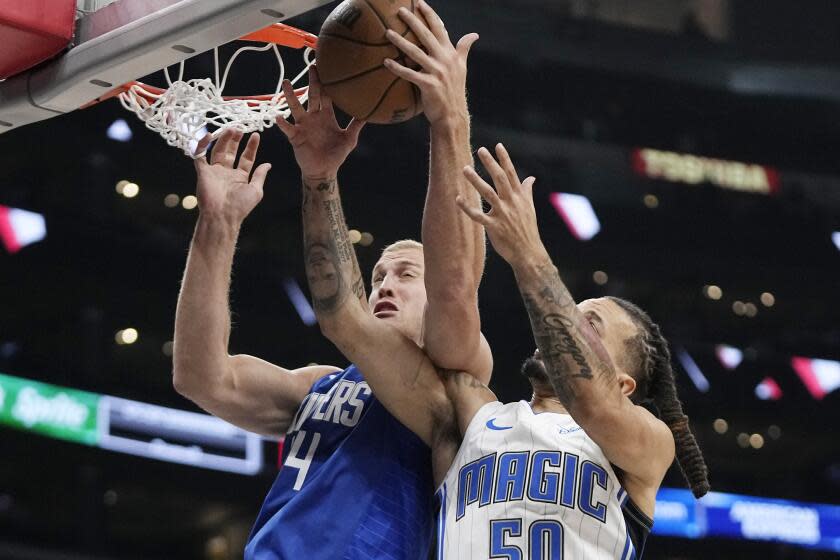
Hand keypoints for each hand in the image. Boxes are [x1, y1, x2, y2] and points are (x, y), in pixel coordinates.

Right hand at [193, 130, 271, 225]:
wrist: (222, 215)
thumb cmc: (240, 206)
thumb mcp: (256, 190)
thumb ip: (260, 175)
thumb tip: (268, 164)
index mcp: (240, 177)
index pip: (246, 158)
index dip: (251, 147)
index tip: (256, 136)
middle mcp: (227, 173)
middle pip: (231, 152)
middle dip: (235, 140)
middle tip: (240, 129)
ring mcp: (214, 172)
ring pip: (218, 150)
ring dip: (223, 140)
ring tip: (231, 129)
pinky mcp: (203, 172)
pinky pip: (200, 155)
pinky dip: (202, 145)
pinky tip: (208, 136)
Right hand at [276, 67, 364, 178]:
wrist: (324, 171)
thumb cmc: (336, 155)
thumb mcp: (349, 138)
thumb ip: (357, 125)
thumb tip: (370, 112)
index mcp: (326, 115)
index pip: (326, 95)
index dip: (327, 82)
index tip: (328, 68)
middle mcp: (313, 117)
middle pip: (312, 95)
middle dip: (313, 81)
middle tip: (313, 66)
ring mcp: (303, 125)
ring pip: (295, 107)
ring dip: (291, 95)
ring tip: (286, 83)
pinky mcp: (295, 136)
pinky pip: (288, 128)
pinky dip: (283, 123)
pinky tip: (279, 117)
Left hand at [383, 0, 478, 126]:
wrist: (453, 114)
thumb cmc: (454, 90)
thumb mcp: (462, 67)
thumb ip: (464, 48)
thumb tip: (474, 35)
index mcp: (451, 53)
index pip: (439, 29)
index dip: (429, 14)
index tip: (419, 2)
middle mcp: (444, 60)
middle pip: (426, 35)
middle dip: (413, 21)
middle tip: (400, 11)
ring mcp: (437, 72)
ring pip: (415, 52)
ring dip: (400, 41)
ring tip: (387, 32)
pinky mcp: (428, 85)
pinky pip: (410, 74)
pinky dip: (397, 68)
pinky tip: (386, 62)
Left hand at [456, 144, 543, 266]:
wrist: (528, 252)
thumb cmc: (528, 229)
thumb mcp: (529, 208)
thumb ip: (527, 191)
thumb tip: (531, 178)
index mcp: (519, 197)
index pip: (511, 174)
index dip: (505, 159)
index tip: (497, 146)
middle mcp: (511, 203)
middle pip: (500, 179)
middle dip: (490, 163)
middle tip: (481, 150)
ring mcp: (502, 214)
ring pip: (488, 193)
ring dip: (476, 180)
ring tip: (465, 168)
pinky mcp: (494, 227)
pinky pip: (478, 216)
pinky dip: (467, 208)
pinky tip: (458, 198)